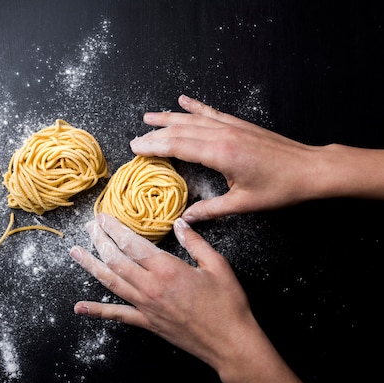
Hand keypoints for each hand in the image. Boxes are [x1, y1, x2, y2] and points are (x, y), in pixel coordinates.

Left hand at [69, 213, 256, 369]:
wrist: (230, 343)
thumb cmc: (228, 304)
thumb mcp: (217, 265)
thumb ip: (195, 242)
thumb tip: (179, 223)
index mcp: (167, 269)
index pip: (132, 243)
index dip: (114, 228)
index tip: (102, 217)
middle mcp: (151, 286)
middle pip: (116, 259)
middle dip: (100, 241)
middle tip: (89, 227)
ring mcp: (146, 307)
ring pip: (111, 282)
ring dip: (91, 266)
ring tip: (75, 253)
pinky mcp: (147, 323)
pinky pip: (118, 315)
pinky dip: (97, 311)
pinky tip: (79, 307)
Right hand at [130, 95, 323, 222]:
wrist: (310, 169)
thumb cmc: (280, 188)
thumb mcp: (243, 204)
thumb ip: (210, 210)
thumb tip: (185, 219)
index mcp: (220, 153)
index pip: (177, 147)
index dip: (154, 147)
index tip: (136, 148)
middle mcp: (222, 135)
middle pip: (180, 131)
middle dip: (155, 134)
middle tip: (135, 140)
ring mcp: (231, 127)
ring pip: (192, 118)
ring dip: (169, 117)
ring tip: (149, 117)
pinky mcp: (240, 125)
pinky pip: (211, 112)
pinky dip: (195, 106)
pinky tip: (183, 100)